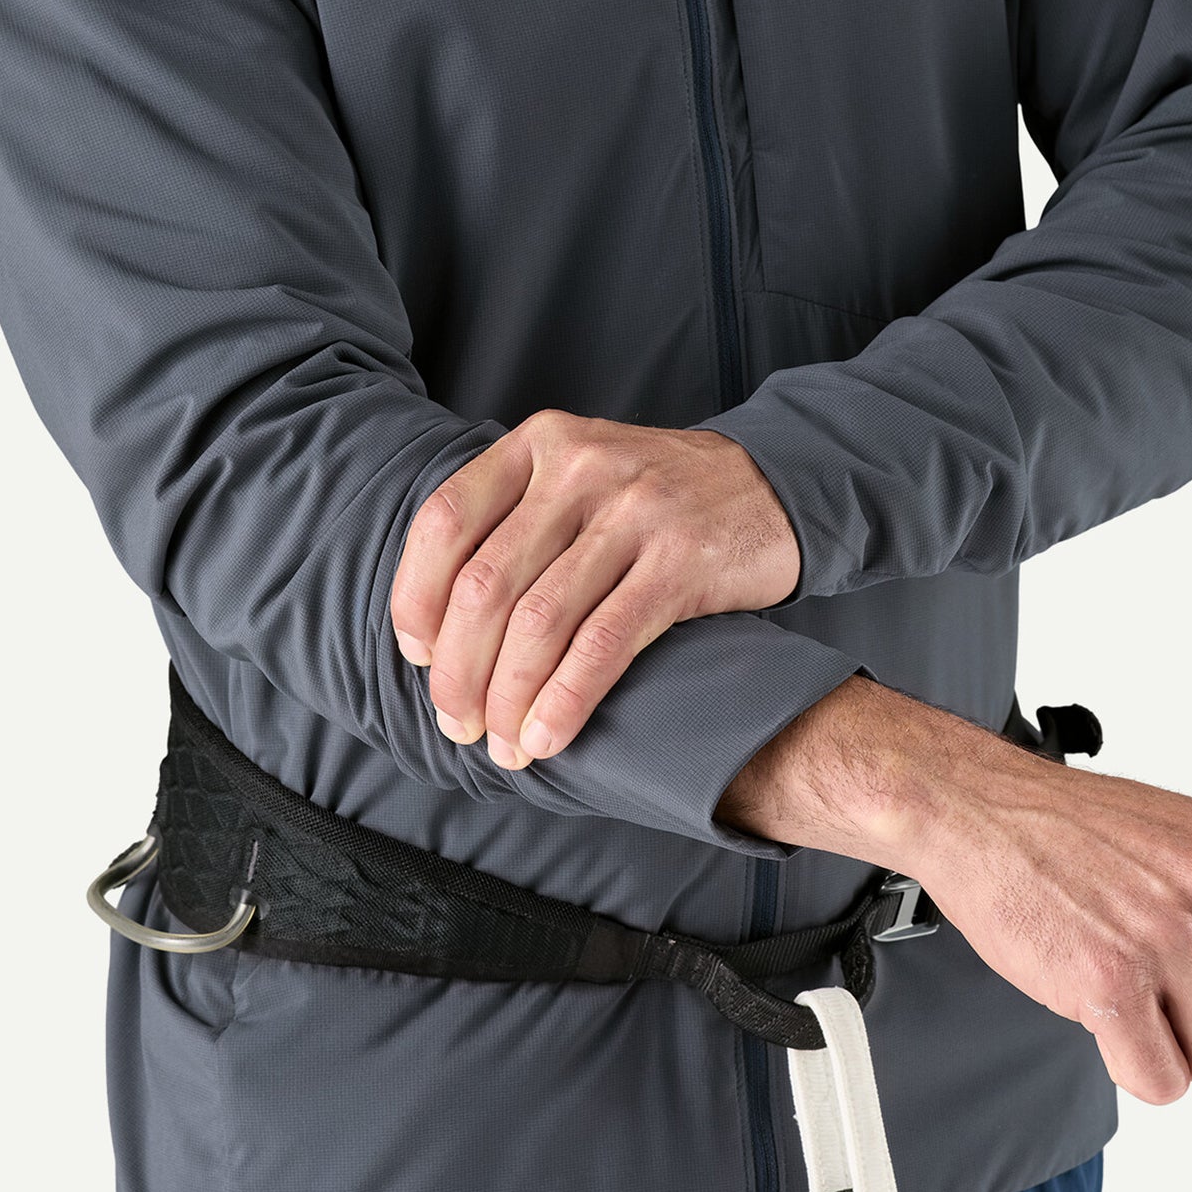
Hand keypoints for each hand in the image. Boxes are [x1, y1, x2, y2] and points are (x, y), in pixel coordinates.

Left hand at [391, 411, 800, 768]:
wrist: (775, 484)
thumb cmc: (655, 500)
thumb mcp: (579, 477)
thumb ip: (513, 524)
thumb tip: (436, 629)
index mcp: (539, 445)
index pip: (444, 522)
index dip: (417, 598)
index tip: (419, 656)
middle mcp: (580, 469)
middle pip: (487, 584)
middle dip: (460, 670)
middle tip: (458, 723)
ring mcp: (634, 512)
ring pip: (540, 622)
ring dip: (509, 698)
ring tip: (502, 745)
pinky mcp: (682, 562)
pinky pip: (603, 644)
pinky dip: (565, 701)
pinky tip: (547, 737)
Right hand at [718, 677, 1191, 1100]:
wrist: (973, 807)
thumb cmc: (1070, 829)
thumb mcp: (1190, 837)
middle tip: (1180, 1023)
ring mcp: (1168, 936)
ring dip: (1180, 1058)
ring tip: (1136, 1012)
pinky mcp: (1109, 981)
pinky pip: (1160, 1081)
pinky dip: (1135, 1072)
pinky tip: (1107, 1029)